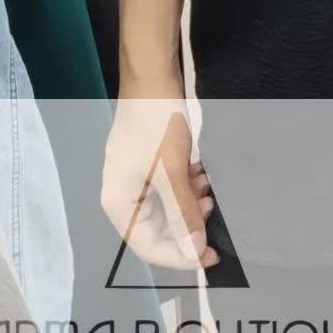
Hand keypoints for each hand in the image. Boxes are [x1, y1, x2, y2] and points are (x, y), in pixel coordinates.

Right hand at [102, 84, 219, 270]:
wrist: (153, 75)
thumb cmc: (157, 125)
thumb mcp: (171, 172)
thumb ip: (182, 214)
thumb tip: (195, 251)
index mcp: (119, 203)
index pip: (149, 247)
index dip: (180, 257)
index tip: (211, 257)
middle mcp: (123, 194)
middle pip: (158, 227)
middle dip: (188, 223)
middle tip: (213, 210)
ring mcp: (136, 176)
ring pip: (168, 206)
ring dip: (190, 202)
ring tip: (209, 187)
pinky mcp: (150, 160)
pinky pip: (170, 185)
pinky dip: (187, 184)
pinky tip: (202, 172)